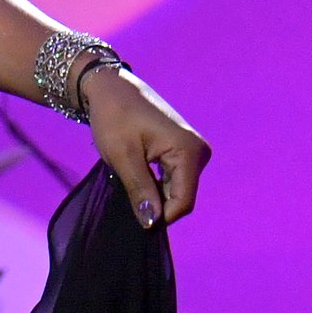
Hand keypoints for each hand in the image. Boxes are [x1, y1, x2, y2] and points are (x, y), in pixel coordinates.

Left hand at [84, 64, 209, 227]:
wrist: (111, 89)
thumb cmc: (114, 117)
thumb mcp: (122, 156)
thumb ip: (140, 190)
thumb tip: (152, 224)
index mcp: (189, 152)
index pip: (183, 202)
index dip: (160, 217)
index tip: (134, 220)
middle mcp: (199, 153)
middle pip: (180, 197)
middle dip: (155, 205)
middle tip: (124, 197)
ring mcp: (193, 152)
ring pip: (175, 190)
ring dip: (152, 194)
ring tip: (127, 182)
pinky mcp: (184, 151)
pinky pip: (172, 179)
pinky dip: (154, 184)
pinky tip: (135, 178)